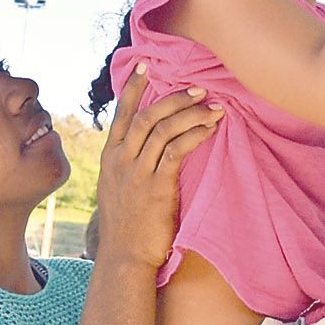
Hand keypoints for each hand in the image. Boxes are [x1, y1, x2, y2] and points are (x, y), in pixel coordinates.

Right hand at [89, 63, 221, 270]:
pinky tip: (210, 130)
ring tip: (214, 107)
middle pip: (147, 116)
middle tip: (199, 88)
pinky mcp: (156, 188)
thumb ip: (129, 166)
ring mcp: (137, 174)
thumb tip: (147, 149)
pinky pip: (176, 151)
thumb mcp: (118, 190)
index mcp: (111, 158)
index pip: (122, 114)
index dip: (134, 88)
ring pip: (163, 130)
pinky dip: (194, 136)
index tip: (145, 66)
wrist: (124, 258)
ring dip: (190, 114)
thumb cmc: (127, 227)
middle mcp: (121, 161)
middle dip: (174, 98)